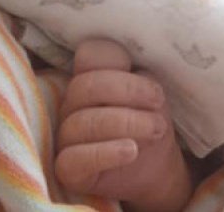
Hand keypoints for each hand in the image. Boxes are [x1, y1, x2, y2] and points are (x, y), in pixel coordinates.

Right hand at [55, 40, 192, 211]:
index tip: (151, 86)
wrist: (156, 168)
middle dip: (129, 92)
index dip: (117, 61)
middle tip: (158, 104)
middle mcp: (72, 104)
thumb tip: (137, 67)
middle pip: (86, 86)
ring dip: (127, 122)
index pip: (89, 54)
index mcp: (91, 79)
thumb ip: (140, 77)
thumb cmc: (149, 124)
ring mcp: (66, 136)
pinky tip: (130, 151)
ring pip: (83, 122)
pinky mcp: (67, 169)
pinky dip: (105, 153)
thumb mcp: (152, 96)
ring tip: (155, 130)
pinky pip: (75, 159)